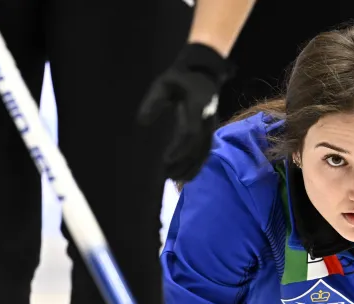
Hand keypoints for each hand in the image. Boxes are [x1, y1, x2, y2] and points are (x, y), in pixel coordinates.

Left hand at [138, 43, 232, 182]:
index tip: (165, 160)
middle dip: (183, 163)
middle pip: (198, 148)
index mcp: (197, 107)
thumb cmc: (181, 78)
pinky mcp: (210, 132)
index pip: (190, 133)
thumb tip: (142, 123)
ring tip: (175, 180)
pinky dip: (197, 166)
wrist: (205, 74)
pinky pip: (206, 153)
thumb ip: (153, 101)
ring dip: (190, 168)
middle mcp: (207, 120)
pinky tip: (186, 176)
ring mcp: (211, 127)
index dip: (179, 149)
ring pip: (204, 153)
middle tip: (166, 175)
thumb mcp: (164, 83)